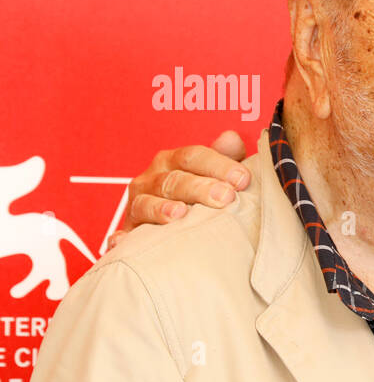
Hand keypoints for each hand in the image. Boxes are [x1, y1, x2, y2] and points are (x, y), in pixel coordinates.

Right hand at [111, 131, 249, 247]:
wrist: (173, 224)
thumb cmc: (201, 196)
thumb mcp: (214, 175)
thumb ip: (224, 158)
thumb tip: (232, 139)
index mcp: (173, 161)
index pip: (194, 157)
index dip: (218, 165)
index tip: (243, 179)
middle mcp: (152, 178)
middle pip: (174, 180)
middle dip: (200, 188)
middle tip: (225, 198)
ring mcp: (137, 204)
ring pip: (147, 203)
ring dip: (162, 209)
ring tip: (181, 214)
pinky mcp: (127, 232)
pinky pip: (122, 234)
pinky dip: (121, 239)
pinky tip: (124, 242)